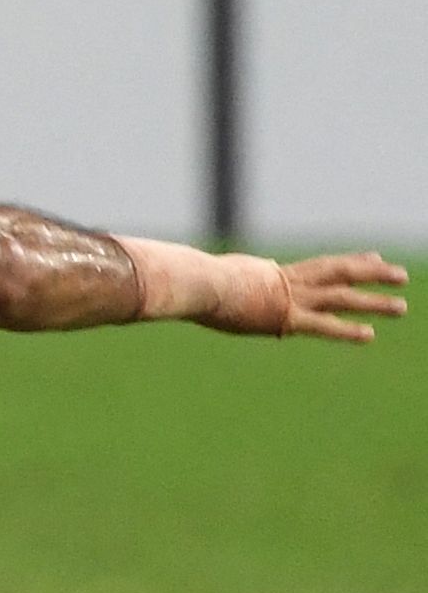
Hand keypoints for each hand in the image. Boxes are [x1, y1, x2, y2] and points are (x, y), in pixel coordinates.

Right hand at [210, 249, 408, 342]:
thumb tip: (192, 278)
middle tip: (400, 275)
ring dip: (374, 302)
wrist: (195, 282)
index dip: (351, 261)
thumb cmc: (191, 280)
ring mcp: (290, 298)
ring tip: (402, 307)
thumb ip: (218, 281)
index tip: (374, 257)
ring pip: (342, 297)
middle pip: (341, 272)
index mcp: (272, 271)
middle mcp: (289, 281)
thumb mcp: (209, 277)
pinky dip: (347, 330)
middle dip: (374, 273)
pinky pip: (323, 325)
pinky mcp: (284, 318)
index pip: (321, 265)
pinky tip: (370, 335)